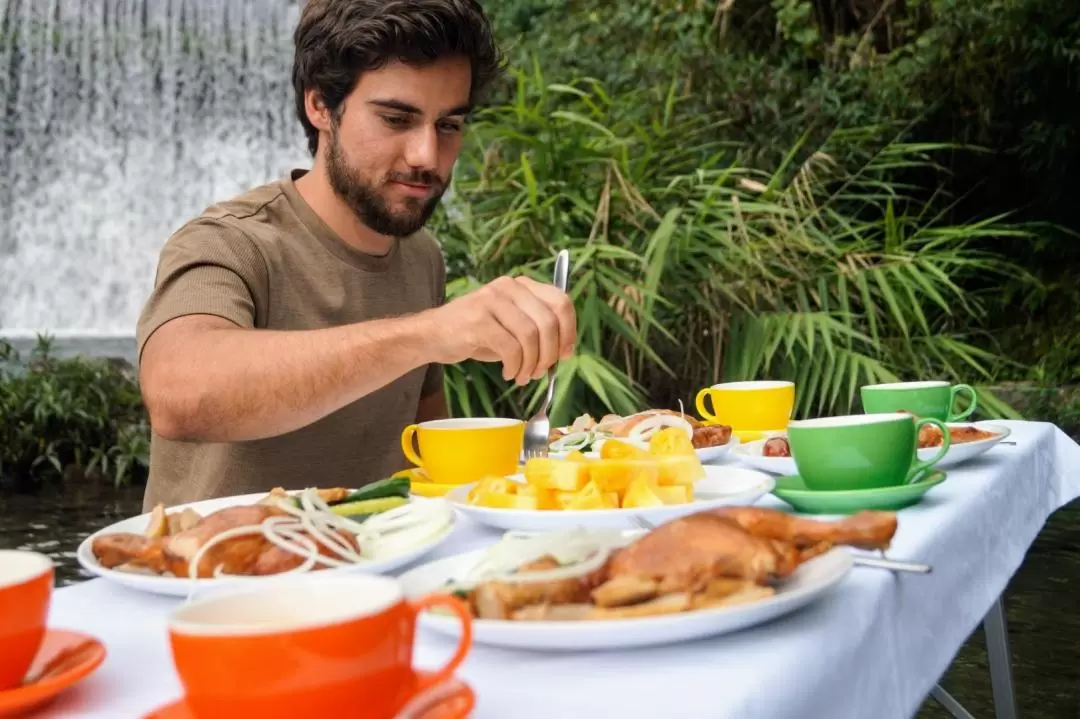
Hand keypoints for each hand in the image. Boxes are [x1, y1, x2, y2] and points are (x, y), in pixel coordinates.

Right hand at [425, 276, 576, 384]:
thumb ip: (537, 330)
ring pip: (531, 337)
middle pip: (548, 322)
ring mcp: (491, 301)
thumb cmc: (477, 334)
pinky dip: (515, 367)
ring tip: (523, 376)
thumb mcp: (511, 325)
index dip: (569, 331)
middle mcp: (508, 287)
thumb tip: (564, 352)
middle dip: (550, 354)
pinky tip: (509, 374)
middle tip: (541, 372)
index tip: (566, 354)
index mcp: (521, 285)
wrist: (433, 335)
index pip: (561, 302)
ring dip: (531, 364)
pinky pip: (511, 349)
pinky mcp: (478, 321)